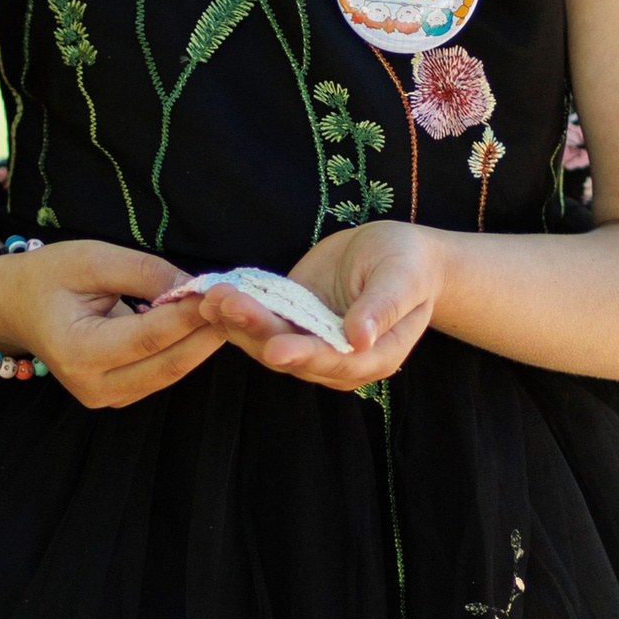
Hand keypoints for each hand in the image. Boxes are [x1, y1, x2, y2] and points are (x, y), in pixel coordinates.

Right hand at [0, 238, 223, 411]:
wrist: (14, 306)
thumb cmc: (46, 277)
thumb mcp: (92, 259)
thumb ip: (145, 273)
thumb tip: (195, 287)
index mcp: (77, 351)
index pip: (150, 336)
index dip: (191, 315)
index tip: (225, 291)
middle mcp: (91, 385)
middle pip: (168, 363)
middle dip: (208, 333)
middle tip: (243, 304)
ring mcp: (104, 398)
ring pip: (170, 373)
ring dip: (202, 344)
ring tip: (232, 313)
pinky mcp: (116, 396)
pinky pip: (161, 374)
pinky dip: (185, 350)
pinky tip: (206, 326)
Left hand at [189, 224, 444, 391]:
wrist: (396, 255)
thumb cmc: (408, 266)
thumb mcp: (402, 278)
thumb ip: (383, 307)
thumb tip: (360, 337)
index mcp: (372, 357)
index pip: (335, 362)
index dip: (305, 356)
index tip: (276, 348)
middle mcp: (336, 360)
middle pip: (292, 354)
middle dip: (257, 331)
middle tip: (226, 305)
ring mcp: (309, 343)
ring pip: (267, 341)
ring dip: (237, 323)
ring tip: (211, 297)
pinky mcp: (290, 322)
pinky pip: (259, 322)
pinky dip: (234, 312)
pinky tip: (211, 295)